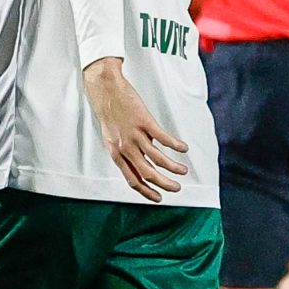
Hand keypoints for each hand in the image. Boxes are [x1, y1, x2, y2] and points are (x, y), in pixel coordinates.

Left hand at [83, 59, 187, 202]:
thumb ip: (126, 153)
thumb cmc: (109, 114)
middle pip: (148, 173)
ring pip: (158, 158)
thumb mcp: (112, 139)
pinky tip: (184, 148)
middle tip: (177, 188)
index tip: (158, 198)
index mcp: (116, 155)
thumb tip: (141, 164)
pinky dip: (175, 145)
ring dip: (173, 167)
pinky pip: (163, 138)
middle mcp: (125, 148)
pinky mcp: (144, 122)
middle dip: (164, 184)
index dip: (146, 192)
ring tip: (183, 171)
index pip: (133, 180)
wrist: (105, 91)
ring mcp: (135, 135)